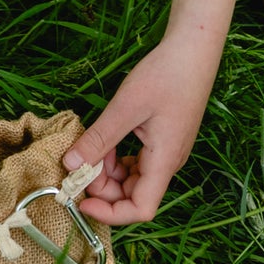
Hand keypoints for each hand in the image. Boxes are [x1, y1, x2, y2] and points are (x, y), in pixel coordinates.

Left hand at [61, 36, 217, 224]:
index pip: (141, 209)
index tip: (82, 200)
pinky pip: (137, 162)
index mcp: (165, 161)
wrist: (193, 49)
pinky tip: (106, 139)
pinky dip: (117, 157)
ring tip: (93, 146)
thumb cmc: (166, 75)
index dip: (111, 213)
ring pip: (133, 179)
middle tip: (80, 163)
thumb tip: (70, 165)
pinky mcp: (163, 140)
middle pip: (133, 195)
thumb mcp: (126, 107)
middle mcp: (169, 163)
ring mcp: (167, 152)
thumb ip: (99, 139)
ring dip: (108, 171)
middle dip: (103, 187)